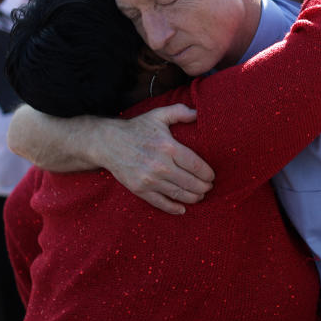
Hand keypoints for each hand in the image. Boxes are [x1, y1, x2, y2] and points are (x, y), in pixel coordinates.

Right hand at [98, 104, 214, 214]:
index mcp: (168, 147)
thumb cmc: (137, 128)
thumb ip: (179, 112)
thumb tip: (199, 113)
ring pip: (178, 194)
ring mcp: (149, 180)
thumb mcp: (158, 115)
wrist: (108, 143)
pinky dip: (173, 208)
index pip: (196, 165)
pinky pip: (160, 203)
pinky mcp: (139, 190)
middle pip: (190, 182)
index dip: (208, 173)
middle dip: (204, 187)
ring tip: (200, 196)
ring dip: (193, 198)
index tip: (212, 176)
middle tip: (209, 187)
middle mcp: (160, 165)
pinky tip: (182, 209)